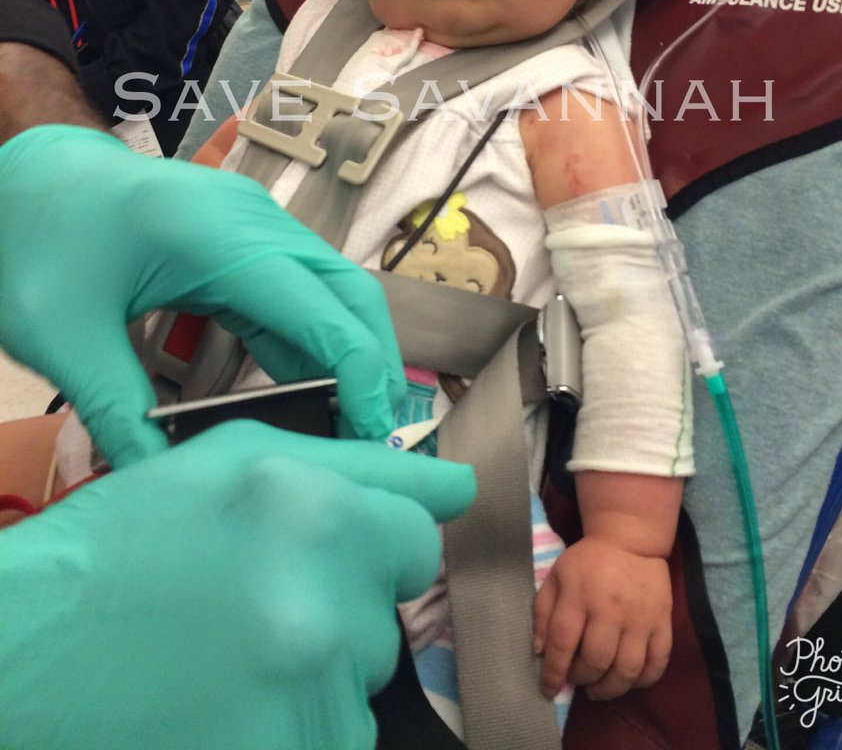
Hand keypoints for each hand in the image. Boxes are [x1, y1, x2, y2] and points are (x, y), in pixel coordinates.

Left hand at [0, 125, 405, 467]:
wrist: (29, 177)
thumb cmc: (38, 242)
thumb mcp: (64, 337)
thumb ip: (117, 412)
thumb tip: (160, 481)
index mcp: (216, 238)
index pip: (320, 308)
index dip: (359, 373)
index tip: (371, 436)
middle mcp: (253, 221)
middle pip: (348, 290)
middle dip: (375, 362)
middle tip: (373, 437)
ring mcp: (254, 223)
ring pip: (332, 288)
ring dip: (349, 351)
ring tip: (348, 422)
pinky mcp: (245, 235)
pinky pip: (299, 287)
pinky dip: (314, 338)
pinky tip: (309, 387)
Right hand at [0, 422, 475, 749]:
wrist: (31, 651)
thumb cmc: (126, 543)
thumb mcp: (233, 461)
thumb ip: (355, 465)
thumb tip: (456, 488)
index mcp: (313, 508)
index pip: (417, 536)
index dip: (372, 545)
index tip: (336, 555)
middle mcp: (324, 600)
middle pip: (386, 614)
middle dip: (339, 606)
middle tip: (256, 603)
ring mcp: (307, 693)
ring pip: (361, 684)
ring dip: (318, 672)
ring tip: (234, 656)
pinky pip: (335, 739)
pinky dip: (297, 725)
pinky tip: (232, 702)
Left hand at [533, 536, 672, 700]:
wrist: (630, 540)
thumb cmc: (588, 561)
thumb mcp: (557, 576)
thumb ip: (543, 612)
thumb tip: (540, 652)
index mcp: (579, 595)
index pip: (563, 643)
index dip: (553, 673)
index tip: (548, 690)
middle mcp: (611, 609)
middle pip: (595, 660)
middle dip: (582, 679)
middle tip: (577, 680)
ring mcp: (640, 618)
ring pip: (627, 669)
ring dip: (610, 689)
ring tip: (598, 689)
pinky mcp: (663, 623)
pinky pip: (657, 663)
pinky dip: (643, 681)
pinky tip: (628, 681)